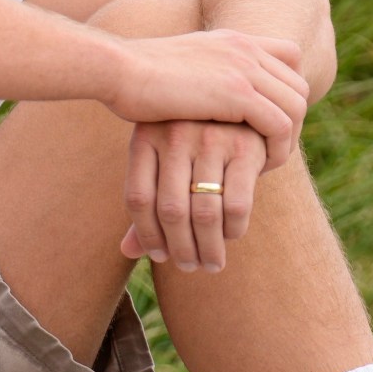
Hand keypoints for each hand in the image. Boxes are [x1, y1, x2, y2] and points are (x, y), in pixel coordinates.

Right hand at [103, 30, 308, 170]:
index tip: (269, 122)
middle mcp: (245, 47)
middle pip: (298, 85)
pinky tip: (258, 168)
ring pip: (296, 105)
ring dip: (288, 139)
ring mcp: (244, 67)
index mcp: (233, 39)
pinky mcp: (237, 92)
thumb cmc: (132, 77)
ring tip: (266, 163)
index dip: (286, 92)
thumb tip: (200, 91)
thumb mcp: (176, 68)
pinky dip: (277, 149)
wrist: (116, 69)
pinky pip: (281, 124)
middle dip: (293, 121)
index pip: (289, 58)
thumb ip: (199, 74)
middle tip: (271, 150)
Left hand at [118, 119, 269, 271]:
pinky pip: (236, 204)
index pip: (137, 199)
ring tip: (211, 264)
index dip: (146, 235)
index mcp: (145, 136)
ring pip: (205, 213)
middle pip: (171, 210)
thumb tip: (127, 251)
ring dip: (208, 248)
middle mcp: (175, 135)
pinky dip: (233, 229)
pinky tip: (231, 235)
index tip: (160, 256)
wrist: (242, 105)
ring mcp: (211, 139)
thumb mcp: (164, 161)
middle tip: (190, 266)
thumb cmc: (194, 142)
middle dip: (181, 249)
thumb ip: (149, 202)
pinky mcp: (245, 147)